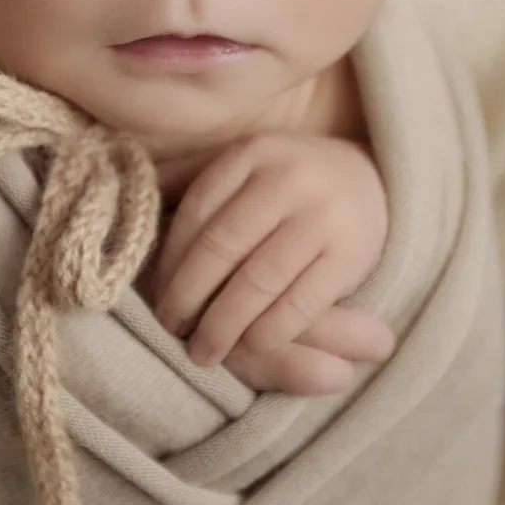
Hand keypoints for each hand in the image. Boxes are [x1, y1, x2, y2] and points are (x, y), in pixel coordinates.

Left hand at [148, 133, 395, 395]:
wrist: (371, 180)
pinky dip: (271, 331)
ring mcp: (322, 217)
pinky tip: (250, 346)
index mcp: (252, 154)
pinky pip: (301, 302)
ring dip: (225, 323)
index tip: (154, 294)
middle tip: (170, 328)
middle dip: (189, 296)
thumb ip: (192, 176)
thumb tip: (133, 196)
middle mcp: (287, 179)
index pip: (197, 213)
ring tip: (203, 350)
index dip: (170, 260)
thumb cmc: (288, 179)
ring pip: (259, 280)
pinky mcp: (351, 255)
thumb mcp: (244, 165)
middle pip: (222, 248)